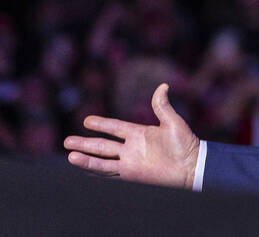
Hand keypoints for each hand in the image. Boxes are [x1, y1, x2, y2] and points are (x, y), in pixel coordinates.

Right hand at [64, 83, 199, 188]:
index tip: (87, 121)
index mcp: (140, 133)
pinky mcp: (130, 174)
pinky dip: (94, 168)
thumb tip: (163, 85)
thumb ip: (162, 106)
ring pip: (101, 158)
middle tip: (66, 141)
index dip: (102, 124)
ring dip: (85, 156)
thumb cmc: (186, 144)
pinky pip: (108, 171)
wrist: (192, 166)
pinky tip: (82, 166)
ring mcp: (130, 161)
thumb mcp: (173, 122)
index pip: (115, 127)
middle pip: (103, 144)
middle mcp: (132, 148)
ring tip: (69, 154)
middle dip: (85, 142)